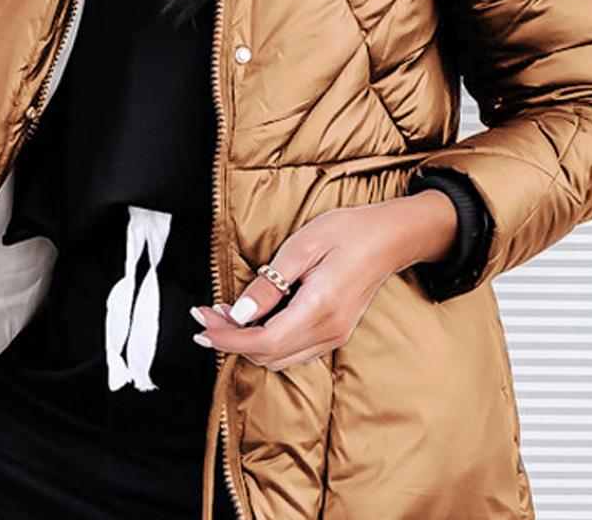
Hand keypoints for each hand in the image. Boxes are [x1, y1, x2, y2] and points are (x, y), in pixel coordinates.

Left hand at [189, 191, 458, 371]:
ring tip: (221, 318)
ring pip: (279, 358)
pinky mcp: (336, 334)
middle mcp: (328, 331)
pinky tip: (252, 322)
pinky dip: (267, 343)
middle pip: (268, 354)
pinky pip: (293, 351)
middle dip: (230, 339)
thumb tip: (240, 313)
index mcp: (319, 308)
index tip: (201, 323)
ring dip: (247, 344)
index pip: (263, 340)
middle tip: (204, 315)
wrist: (390, 238)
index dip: (228, 338)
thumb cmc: (347, 233)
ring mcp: (335, 336)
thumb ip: (271, 282)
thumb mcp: (302, 245)